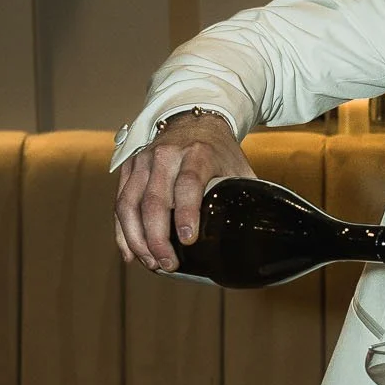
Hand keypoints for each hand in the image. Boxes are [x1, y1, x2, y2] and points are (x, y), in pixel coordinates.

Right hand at [114, 113, 252, 271]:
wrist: (193, 120)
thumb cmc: (219, 151)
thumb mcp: (237, 167)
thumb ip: (246, 196)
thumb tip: (263, 232)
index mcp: (198, 154)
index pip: (188, 184)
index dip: (187, 214)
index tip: (187, 240)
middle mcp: (166, 155)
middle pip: (154, 200)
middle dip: (158, 238)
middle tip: (168, 264)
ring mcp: (143, 161)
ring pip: (130, 204)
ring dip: (138, 239)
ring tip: (151, 263)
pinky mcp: (129, 167)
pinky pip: (121, 202)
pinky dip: (122, 230)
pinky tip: (130, 252)